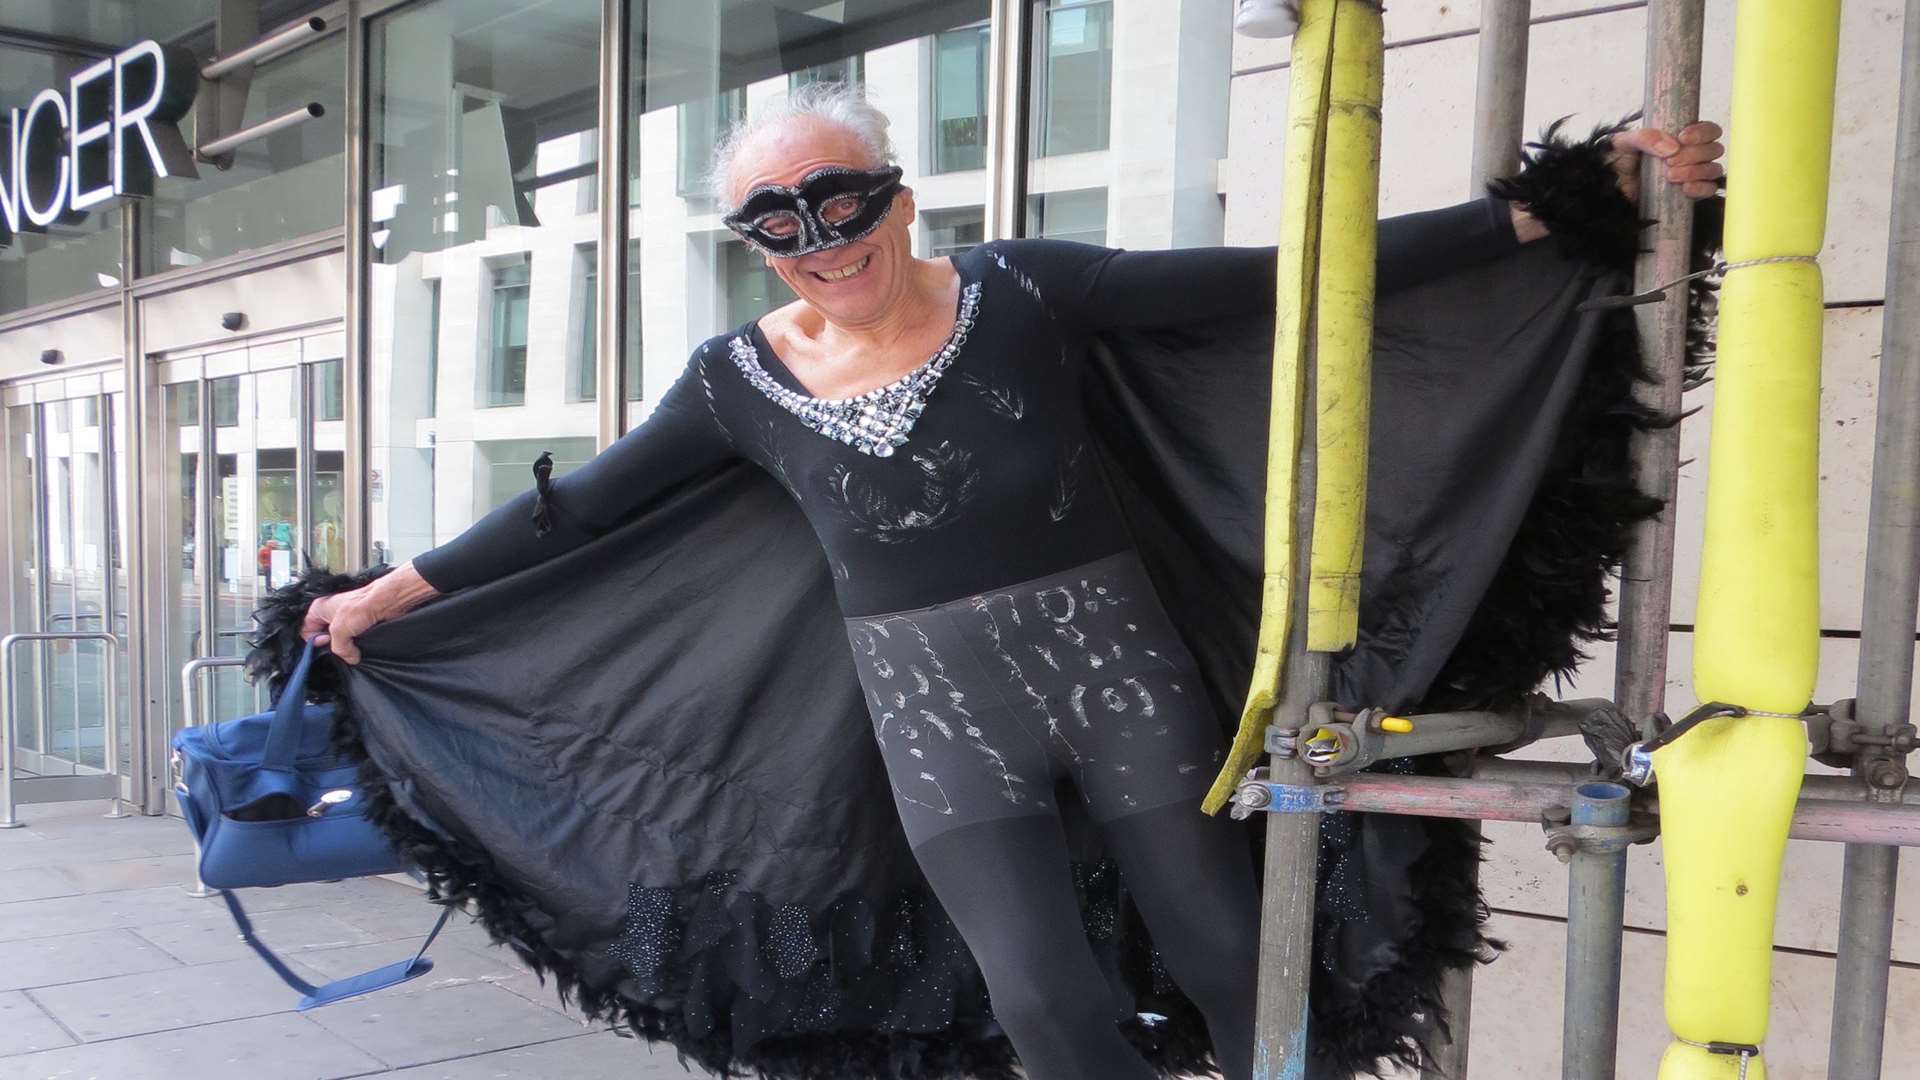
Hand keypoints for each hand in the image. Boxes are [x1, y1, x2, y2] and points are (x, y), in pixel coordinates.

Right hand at [299, 561, 437, 664]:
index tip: (325, 642)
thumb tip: (350, 658)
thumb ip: (338, 648)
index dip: (313, 640)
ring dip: (347, 646)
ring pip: (341, 640)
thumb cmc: (362, 605)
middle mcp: (330, 613)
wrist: (388, 601)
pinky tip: (362, 645)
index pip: (305, 631)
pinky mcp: (360, 624)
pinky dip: (358, 644)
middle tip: (341, 646)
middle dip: (332, 646)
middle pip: (323, 637)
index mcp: (319, 609)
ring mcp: (346, 619)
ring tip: (354, 645)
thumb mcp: (339, 630)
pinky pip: (354, 639)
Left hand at [1511, 121, 1726, 241]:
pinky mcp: (1686, 195)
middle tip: (1669, 162)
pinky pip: (1709, 190)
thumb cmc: (1611, 162)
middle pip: (1714, 149)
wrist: (1601, 191)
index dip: (1702, 132)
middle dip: (1695, 155)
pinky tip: (1684, 189)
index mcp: (1677, 136)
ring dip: (1697, 172)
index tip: (1682, 138)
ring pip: (1713, 169)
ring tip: (1670, 176)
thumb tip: (1672, 147)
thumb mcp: (1622, 143)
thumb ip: (1644, 137)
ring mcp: (1689, 174)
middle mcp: (1688, 153)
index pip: (1708, 128)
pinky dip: (1700, 189)